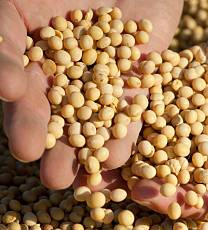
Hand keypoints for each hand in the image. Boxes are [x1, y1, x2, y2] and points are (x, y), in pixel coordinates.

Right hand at [0, 0, 192, 213]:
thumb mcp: (22, 2)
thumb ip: (5, 35)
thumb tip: (4, 82)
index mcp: (30, 53)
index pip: (15, 80)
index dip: (14, 101)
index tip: (16, 112)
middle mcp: (63, 74)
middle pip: (49, 110)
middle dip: (44, 137)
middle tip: (38, 165)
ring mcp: (102, 83)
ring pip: (89, 120)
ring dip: (82, 151)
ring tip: (72, 179)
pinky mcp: (139, 86)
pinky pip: (131, 112)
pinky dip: (125, 135)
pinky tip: (118, 159)